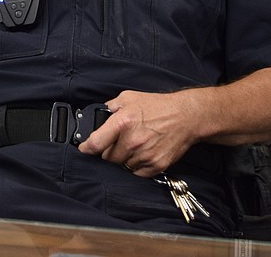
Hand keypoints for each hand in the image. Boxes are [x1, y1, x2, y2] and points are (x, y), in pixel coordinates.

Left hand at [76, 89, 201, 175]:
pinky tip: (143, 152)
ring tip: (135, 145)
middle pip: (108, 158)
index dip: (86, 148)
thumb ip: (110, 106)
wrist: (186, 117)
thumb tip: (98, 115)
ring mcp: (144, 155)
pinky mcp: (156, 165)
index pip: (95, 143)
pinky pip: (137, 172)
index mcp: (122, 123)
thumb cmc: (158, 106)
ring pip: (122, 166)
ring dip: (124, 158)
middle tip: (119, 141)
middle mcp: (132, 141)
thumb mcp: (129, 97)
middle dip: (109, 151)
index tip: (84, 149)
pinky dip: (137, 166)